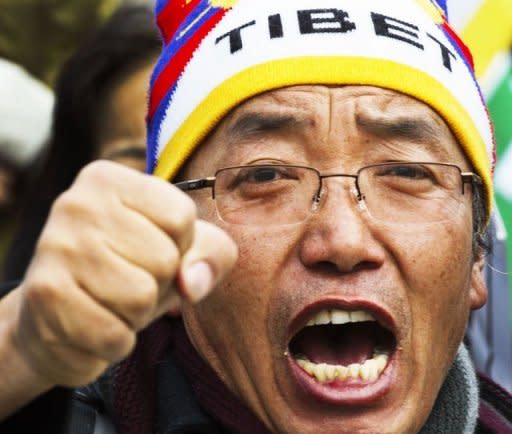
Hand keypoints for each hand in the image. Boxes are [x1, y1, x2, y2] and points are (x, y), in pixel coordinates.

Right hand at [9, 160, 237, 387]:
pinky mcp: (44, 295)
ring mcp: (56, 246)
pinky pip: (114, 334)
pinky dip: (116, 341)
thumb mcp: (181, 250)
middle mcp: (77, 203)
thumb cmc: (129, 272)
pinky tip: (95, 323)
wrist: (54, 317)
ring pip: (141, 298)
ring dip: (137, 314)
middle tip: (128, 280)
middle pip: (165, 258)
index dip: (181, 246)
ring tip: (111, 301)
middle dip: (159, 284)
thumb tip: (191, 284)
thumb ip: (211, 253)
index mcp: (109, 180)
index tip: (152, 247)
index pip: (181, 216)